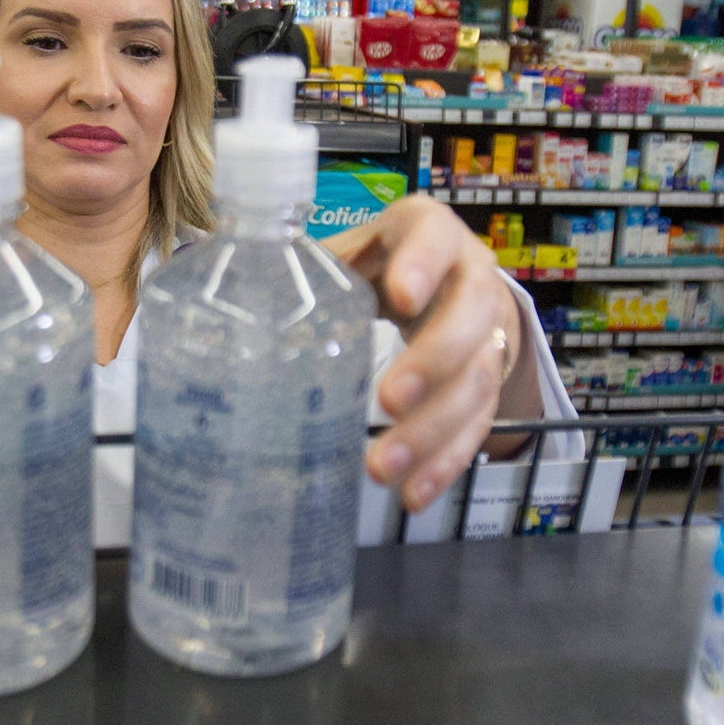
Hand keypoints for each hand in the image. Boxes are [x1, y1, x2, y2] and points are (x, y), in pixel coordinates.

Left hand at [323, 195, 523, 511]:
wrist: (447, 284)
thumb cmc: (379, 265)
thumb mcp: (349, 254)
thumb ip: (308, 270)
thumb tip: (233, 306)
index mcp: (429, 231)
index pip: (434, 235)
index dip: (423, 263)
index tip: (400, 296)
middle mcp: (472, 276)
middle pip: (470, 315)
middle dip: (433, 361)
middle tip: (389, 401)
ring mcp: (489, 331)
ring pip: (478, 379)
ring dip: (433, 430)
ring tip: (384, 468)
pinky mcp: (490, 382)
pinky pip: (478, 424)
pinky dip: (445, 462)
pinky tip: (413, 493)